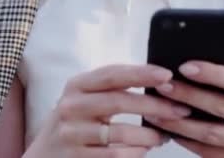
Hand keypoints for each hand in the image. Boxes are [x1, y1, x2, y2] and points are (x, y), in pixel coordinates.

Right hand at [24, 64, 191, 157]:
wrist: (43, 157)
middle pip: (119, 101)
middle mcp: (70, 106)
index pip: (112, 74)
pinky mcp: (76, 157)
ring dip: (149, 135)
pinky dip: (135, 153)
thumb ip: (113, 90)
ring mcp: (71, 134)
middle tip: (179, 109)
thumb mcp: (86, 100)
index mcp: (76, 85)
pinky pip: (115, 156)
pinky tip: (144, 150)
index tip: (167, 74)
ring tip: (163, 136)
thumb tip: (160, 81)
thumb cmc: (76, 124)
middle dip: (154, 106)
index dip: (140, 73)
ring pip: (120, 133)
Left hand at [145, 50, 223, 157]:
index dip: (212, 74)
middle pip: (223, 108)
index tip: (185, 67)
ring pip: (213, 135)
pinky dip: (187, 142)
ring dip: (181, 123)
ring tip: (157, 110)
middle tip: (164, 86)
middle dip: (190, 96)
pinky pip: (209, 153)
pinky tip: (169, 129)